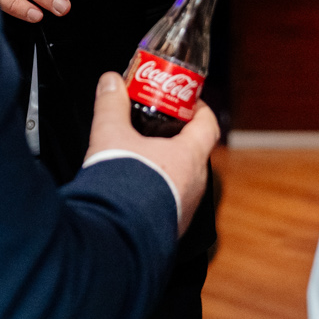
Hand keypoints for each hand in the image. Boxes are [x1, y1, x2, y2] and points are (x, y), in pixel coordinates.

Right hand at [84, 71, 216, 236]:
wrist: (116, 236)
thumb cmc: (122, 185)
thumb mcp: (110, 134)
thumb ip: (111, 105)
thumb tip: (111, 82)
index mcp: (189, 157)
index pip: (208, 125)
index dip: (200, 109)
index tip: (187, 101)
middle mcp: (194, 185)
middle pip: (194, 153)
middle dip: (175, 138)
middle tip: (155, 126)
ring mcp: (185, 210)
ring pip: (181, 180)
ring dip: (165, 168)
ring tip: (138, 159)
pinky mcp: (170, 228)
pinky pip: (170, 204)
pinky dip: (157, 193)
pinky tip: (132, 191)